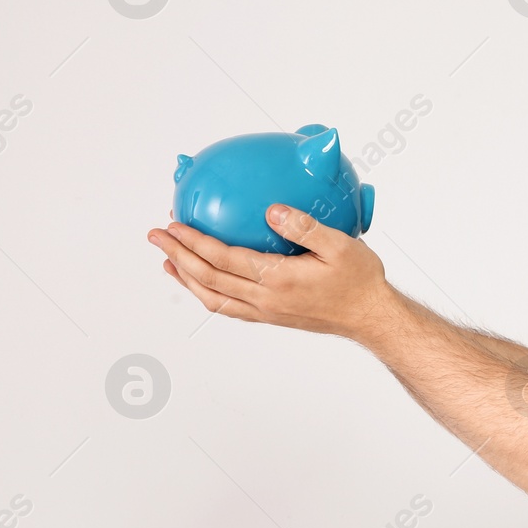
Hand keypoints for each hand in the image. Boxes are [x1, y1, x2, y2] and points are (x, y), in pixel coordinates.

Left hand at [147, 204, 398, 342]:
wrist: (370, 317)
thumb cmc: (360, 280)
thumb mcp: (341, 246)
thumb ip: (305, 226)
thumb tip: (272, 210)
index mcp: (278, 279)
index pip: (224, 259)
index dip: (194, 242)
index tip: (174, 225)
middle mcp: (266, 299)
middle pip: (208, 279)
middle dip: (178, 256)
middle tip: (156, 236)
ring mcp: (266, 312)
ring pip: (213, 298)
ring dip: (186, 278)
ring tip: (168, 261)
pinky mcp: (271, 317)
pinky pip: (228, 307)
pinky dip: (206, 293)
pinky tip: (202, 282)